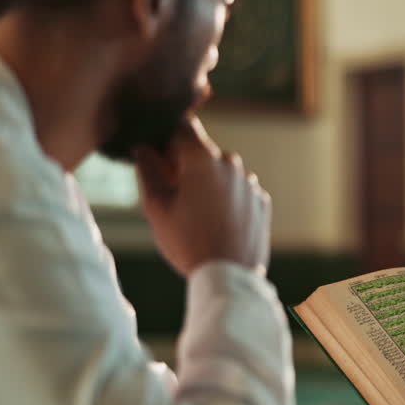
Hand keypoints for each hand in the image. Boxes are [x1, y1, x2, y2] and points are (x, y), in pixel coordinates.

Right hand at [135, 117, 270, 277]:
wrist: (229, 276)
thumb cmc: (188, 242)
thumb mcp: (156, 207)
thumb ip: (148, 170)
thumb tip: (143, 148)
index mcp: (203, 159)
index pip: (183, 128)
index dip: (168, 141)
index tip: (161, 161)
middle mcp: (232, 164)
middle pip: (204, 152)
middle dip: (187, 166)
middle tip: (174, 195)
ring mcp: (250, 183)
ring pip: (223, 173)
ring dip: (209, 184)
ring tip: (197, 216)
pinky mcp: (262, 202)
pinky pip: (239, 192)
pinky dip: (228, 200)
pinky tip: (217, 224)